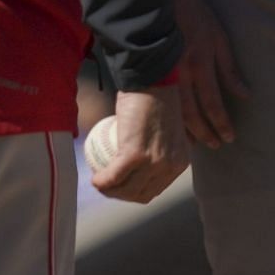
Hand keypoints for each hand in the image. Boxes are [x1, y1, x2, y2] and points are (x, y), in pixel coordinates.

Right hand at [91, 86, 188, 203]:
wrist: (152, 79)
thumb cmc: (156, 97)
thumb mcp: (166, 129)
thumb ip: (159, 146)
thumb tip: (142, 160)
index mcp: (180, 161)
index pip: (155, 189)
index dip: (135, 191)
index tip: (121, 184)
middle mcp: (170, 166)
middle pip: (140, 194)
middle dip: (121, 195)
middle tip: (107, 186)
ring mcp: (153, 162)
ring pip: (126, 190)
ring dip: (109, 191)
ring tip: (99, 182)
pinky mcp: (134, 155)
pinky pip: (113, 176)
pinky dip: (101, 181)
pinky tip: (94, 179)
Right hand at [172, 0, 248, 147]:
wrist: (163, 0)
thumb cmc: (196, 16)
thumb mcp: (219, 38)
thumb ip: (230, 68)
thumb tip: (245, 94)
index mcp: (200, 64)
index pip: (212, 103)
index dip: (221, 123)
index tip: (229, 137)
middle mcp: (180, 73)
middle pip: (192, 113)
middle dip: (205, 133)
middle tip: (216, 146)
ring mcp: (162, 74)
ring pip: (173, 112)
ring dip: (185, 131)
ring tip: (195, 145)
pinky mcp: (150, 73)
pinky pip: (160, 102)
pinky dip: (167, 119)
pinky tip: (173, 128)